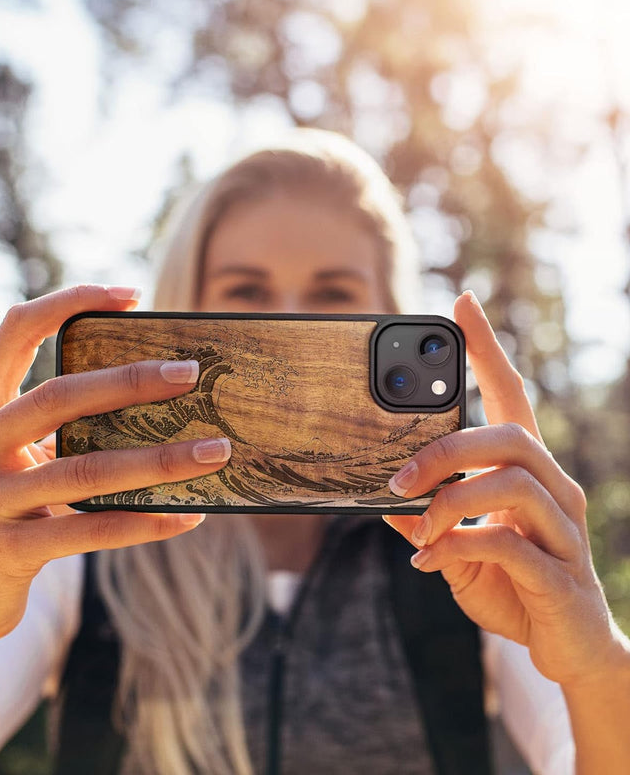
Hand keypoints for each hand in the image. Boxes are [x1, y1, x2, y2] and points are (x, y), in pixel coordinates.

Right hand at [0, 285, 231, 649]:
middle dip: (130, 381)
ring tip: (214, 452)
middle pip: (57, 397)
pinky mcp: (5, 552)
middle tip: (190, 374)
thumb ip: (59, 428)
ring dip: (159, 460)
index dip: (69, 302)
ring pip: (84, 470)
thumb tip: (154, 396)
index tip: (131, 295)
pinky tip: (188, 516)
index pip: (16, 332)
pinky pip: (89, 531)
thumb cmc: (2, 512)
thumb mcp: (15, 460)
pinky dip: (144, 522)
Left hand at [384, 291, 625, 688]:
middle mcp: (554, 489)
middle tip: (397, 479)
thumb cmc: (512, 585)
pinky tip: (430, 561)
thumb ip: (428, 522)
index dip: (487, 349)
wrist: (566, 648)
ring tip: (416, 526)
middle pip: (509, 436)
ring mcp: (564, 531)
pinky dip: (459, 545)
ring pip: (512, 483)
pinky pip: (508, 543)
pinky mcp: (561, 575)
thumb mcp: (457, 548)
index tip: (462, 304)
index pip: (511, 395)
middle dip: (446, 450)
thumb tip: (384, 503)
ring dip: (449, 502)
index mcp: (527, 472)